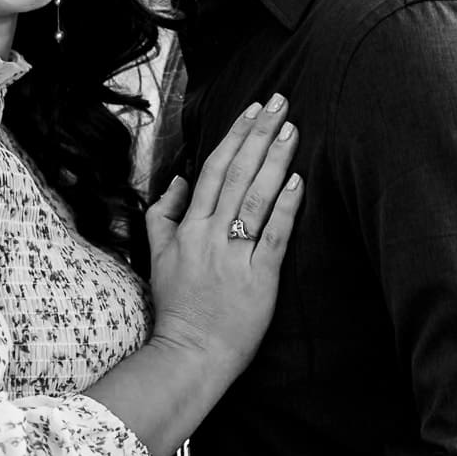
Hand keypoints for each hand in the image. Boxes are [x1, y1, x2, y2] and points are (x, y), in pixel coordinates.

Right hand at [146, 92, 302, 373]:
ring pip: (256, 198)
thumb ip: (163, 215)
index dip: (235, 136)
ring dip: (275, 160)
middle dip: (260, 134)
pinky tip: (298, 182)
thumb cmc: (178, 308)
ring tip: (292, 129)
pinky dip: (286, 208)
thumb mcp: (158, 257)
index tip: (253, 109)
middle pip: (238, 174)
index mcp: (189, 227)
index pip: (214, 170)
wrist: (189, 354)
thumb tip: (180, 180)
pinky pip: (273, 236)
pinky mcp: (258, 278)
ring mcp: (234, 256)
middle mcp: (211, 235)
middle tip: (280, 101)